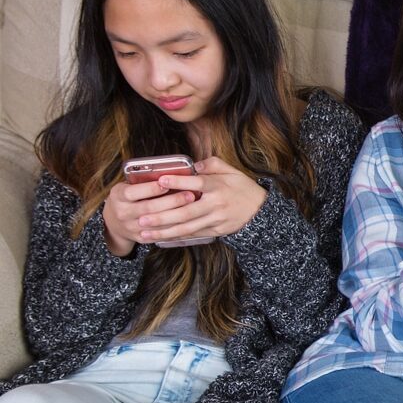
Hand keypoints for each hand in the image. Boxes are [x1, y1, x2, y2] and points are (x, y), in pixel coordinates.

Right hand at [102, 179, 198, 255]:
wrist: (114, 222)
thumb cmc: (128, 197)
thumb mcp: (128, 186)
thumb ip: (143, 181)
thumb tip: (170, 174)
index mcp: (118, 196)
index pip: (133, 192)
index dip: (150, 188)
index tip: (167, 183)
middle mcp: (122, 213)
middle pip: (149, 208)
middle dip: (171, 201)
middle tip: (190, 195)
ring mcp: (131, 227)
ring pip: (157, 223)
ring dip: (177, 215)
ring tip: (193, 207)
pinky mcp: (140, 238)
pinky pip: (160, 234)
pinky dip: (175, 227)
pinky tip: (188, 221)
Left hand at [133, 156, 267, 242]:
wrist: (261, 212)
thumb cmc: (243, 188)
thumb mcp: (231, 171)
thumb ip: (211, 164)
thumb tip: (191, 166)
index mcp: (217, 186)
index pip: (195, 184)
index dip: (177, 183)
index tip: (160, 181)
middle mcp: (215, 204)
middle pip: (185, 212)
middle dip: (162, 216)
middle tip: (142, 218)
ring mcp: (216, 219)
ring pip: (186, 227)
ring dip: (164, 231)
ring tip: (145, 233)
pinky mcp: (216, 230)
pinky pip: (193, 234)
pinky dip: (176, 236)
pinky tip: (161, 237)